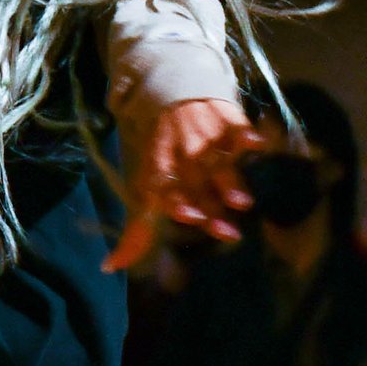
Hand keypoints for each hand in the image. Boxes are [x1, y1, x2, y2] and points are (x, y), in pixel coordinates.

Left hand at [106, 96, 260, 272]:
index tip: (190, 219)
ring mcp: (205, 137)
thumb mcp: (145, 188)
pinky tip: (257, 144)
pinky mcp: (226, 120)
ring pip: (218, 163)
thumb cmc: (163, 155)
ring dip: (230, 182)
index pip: (166, 189)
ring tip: (242, 202)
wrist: (176, 98)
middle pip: (196, 185)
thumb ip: (136, 231)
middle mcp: (181, 155)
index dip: (177, 203)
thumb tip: (109, 267)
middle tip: (227, 233)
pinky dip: (246, 136)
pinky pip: (237, 129)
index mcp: (159, 170)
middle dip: (210, 208)